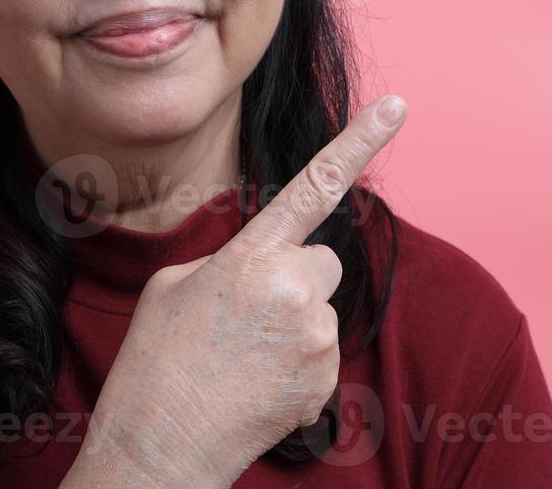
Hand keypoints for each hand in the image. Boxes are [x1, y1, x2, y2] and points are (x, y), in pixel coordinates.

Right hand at [72, 95, 408, 487]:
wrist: (160, 446)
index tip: (396, 105)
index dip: (360, 140)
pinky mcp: (325, 379)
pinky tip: (254, 381)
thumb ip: (229, 261)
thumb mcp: (175, 285)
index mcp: (252, 255)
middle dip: (294, 275)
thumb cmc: (154, 362)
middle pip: (321, 261)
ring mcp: (314, 338)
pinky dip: (295, 363)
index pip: (316, 185)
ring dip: (291, 322)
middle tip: (245, 313)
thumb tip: (262, 270)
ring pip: (319, 308)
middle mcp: (294, 290)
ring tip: (241, 354)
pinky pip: (320, 352)